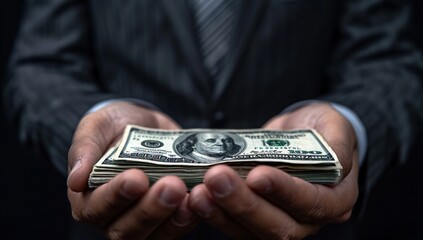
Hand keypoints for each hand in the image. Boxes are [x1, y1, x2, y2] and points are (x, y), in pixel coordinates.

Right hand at [67, 101, 197, 238]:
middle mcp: (112, 218)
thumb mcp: (97, 126)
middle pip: (126, 229)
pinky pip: (175, 229)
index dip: (116, 195)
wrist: (146, 127)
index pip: (97, 206)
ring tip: (189, 195)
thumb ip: (84, 148)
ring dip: (172, 217)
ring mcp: (141, 224)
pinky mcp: (165, 223)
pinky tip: (200, 200)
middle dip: (150, 209)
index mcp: (88, 198)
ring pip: (153, 235)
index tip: (136, 178)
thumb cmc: (116, 128)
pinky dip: (188, 218)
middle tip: (172, 185)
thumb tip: (75, 180)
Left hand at [189, 102, 358, 238]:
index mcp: (336, 199)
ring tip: (199, 192)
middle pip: (279, 226)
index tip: (257, 174)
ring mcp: (282, 223)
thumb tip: (335, 162)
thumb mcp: (335, 126)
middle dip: (245, 204)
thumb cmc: (320, 130)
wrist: (302, 135)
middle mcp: (310, 219)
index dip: (285, 192)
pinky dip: (215, 214)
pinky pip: (236, 226)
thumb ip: (338, 143)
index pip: (312, 203)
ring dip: (223, 212)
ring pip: (252, 232)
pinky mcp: (256, 221)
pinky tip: (197, 197)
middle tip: (216, 178)